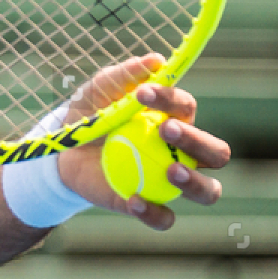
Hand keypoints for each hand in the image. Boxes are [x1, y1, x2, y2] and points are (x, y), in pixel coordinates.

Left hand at [55, 53, 230, 230]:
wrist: (62, 153)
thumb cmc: (91, 115)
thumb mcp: (100, 90)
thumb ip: (125, 75)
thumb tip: (156, 60)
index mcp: (176, 119)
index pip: (187, 108)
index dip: (170, 99)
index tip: (141, 93)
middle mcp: (183, 153)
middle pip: (215, 152)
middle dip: (197, 141)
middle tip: (166, 129)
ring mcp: (170, 183)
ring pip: (207, 190)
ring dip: (195, 182)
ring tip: (171, 171)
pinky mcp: (150, 206)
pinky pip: (165, 218)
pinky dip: (154, 212)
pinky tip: (133, 198)